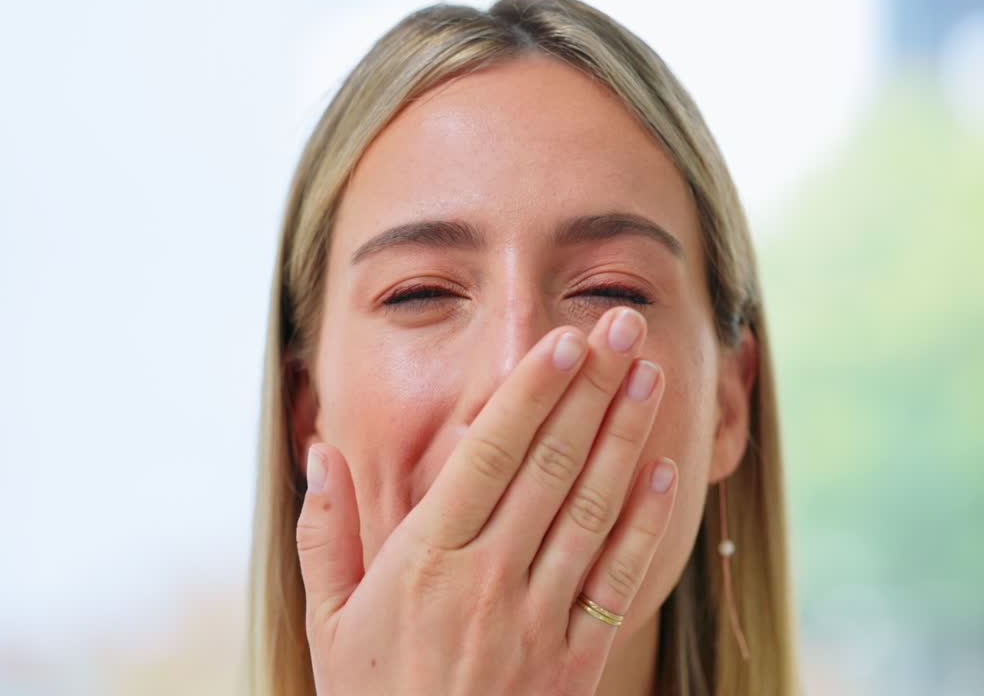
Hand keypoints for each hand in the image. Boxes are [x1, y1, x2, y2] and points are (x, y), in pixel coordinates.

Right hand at [295, 306, 677, 694]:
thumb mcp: (327, 623)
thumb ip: (324, 534)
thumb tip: (320, 452)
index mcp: (425, 560)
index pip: (488, 455)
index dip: (529, 393)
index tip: (561, 341)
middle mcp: (487, 578)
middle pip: (551, 465)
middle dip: (590, 388)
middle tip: (620, 326)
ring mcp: (538, 618)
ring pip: (592, 509)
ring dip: (625, 436)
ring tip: (648, 375)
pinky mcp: (576, 658)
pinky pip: (617, 580)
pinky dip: (645, 524)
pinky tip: (663, 473)